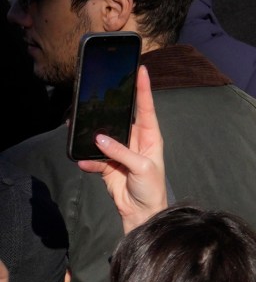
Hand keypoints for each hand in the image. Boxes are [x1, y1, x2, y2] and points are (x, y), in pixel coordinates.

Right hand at [76, 67, 166, 234]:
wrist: (140, 212)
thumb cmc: (151, 187)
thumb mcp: (142, 167)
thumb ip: (122, 152)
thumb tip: (100, 138)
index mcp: (150, 137)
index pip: (146, 108)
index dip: (143, 89)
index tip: (141, 70)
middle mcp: (135, 141)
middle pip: (121, 118)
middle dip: (111, 106)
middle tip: (101, 90)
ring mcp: (119, 152)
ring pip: (102, 137)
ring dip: (91, 134)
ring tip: (77, 125)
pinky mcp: (106, 165)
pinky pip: (93, 158)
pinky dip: (87, 160)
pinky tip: (82, 161)